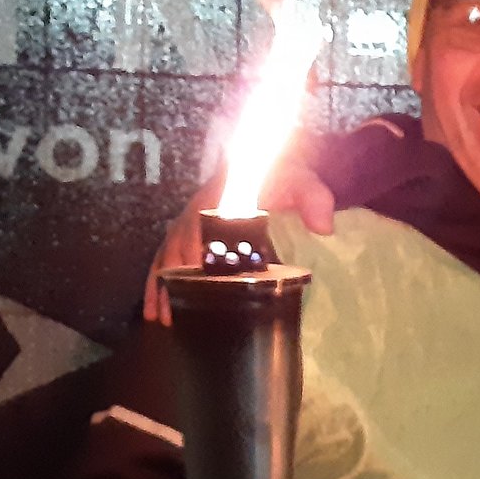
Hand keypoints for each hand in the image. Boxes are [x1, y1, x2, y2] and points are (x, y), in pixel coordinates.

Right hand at [141, 155, 337, 324]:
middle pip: (180, 252)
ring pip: (167, 257)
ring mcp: (188, 221)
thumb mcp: (302, 181)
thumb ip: (313, 198)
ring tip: (164, 320)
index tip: (203, 290)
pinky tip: (155, 308)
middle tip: (179, 318)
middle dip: (177, 285)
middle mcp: (198, 213)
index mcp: (222, 202)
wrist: (270, 158)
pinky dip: (156, 282)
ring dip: (162, 288)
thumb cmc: (284, 174)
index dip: (201, 261)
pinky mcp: (186, 229)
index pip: (205, 234)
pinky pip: (163, 256)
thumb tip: (324, 227)